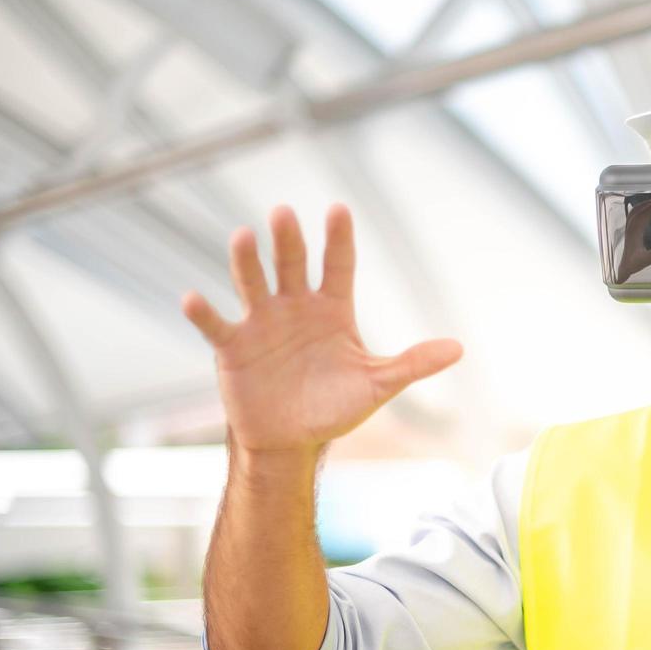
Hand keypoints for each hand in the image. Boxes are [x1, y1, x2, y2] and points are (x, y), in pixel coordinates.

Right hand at [181, 203, 462, 456]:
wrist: (292, 440)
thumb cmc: (334, 406)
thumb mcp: (377, 384)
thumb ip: (413, 364)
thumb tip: (459, 348)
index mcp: (332, 309)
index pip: (337, 265)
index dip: (338, 239)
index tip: (339, 209)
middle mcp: (294, 306)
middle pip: (290, 264)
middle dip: (287, 240)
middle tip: (283, 214)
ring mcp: (261, 322)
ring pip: (251, 282)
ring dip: (246, 261)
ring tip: (243, 237)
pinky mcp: (232, 346)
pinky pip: (215, 325)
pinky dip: (203, 312)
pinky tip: (191, 298)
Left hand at [616, 196, 650, 280]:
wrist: (622, 271)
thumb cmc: (631, 265)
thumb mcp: (645, 259)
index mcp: (634, 228)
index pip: (645, 209)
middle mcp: (631, 225)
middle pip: (641, 207)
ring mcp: (630, 229)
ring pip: (638, 211)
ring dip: (649, 205)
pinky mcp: (632, 234)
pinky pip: (638, 217)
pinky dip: (646, 212)